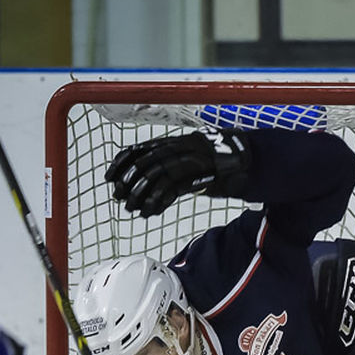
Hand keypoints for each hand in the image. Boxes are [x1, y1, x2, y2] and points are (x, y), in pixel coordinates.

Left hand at [105, 128, 250, 216]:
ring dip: (140, 193)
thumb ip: (170, 171)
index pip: (138, 149)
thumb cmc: (216, 166)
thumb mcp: (189, 165)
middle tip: (119, 197)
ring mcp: (188, 159)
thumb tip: (150, 188)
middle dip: (128, 181)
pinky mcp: (198, 173)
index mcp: (171, 143)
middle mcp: (177, 147)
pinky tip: (151, 211)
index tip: (109, 177)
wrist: (245, 161)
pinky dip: (158, 200)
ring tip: (132, 208)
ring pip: (156, 174)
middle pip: (144, 162)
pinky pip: (172, 186)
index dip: (120, 163)